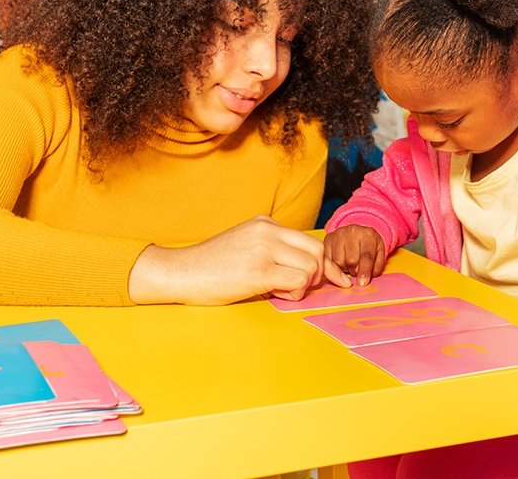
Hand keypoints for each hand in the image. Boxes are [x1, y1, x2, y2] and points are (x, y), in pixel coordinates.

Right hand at [128, 216, 350, 304]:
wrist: (180, 272)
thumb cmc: (211, 267)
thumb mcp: (245, 246)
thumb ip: (273, 252)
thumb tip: (309, 272)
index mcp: (265, 223)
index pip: (310, 240)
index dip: (326, 263)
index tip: (337, 279)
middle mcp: (267, 231)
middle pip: (318, 251)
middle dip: (320, 275)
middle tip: (303, 289)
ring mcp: (263, 249)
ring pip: (312, 266)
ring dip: (304, 285)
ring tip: (281, 291)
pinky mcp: (259, 271)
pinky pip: (298, 281)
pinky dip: (294, 293)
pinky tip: (275, 294)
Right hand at [324, 224, 385, 286]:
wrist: (357, 232)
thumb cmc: (369, 244)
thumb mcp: (379, 252)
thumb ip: (377, 265)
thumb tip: (367, 277)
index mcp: (368, 235)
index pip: (366, 256)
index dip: (364, 271)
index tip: (362, 283)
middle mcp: (352, 232)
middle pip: (351, 260)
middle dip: (354, 270)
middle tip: (356, 270)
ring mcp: (338, 234)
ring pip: (338, 262)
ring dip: (344, 268)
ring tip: (348, 264)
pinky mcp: (328, 239)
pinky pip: (328, 259)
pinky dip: (334, 265)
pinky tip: (340, 262)